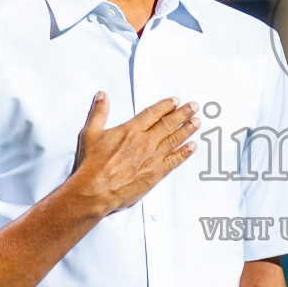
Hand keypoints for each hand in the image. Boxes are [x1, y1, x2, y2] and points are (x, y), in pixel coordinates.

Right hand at [68, 93, 198, 216]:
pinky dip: (185, 153)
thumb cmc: (92, 164)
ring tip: (197, 122)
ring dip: (187, 130)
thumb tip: (102, 96)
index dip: (166, 106)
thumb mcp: (90, 133)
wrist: (95, 190)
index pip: (153, 113)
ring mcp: (153, 157)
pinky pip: (175, 160)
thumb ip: (98, 113)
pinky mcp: (156, 173)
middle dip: (183, 114)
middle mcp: (145, 141)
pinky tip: (193, 146)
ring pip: (174, 140)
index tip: (176, 101)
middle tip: (194, 107)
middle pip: (168, 124)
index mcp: (131, 130)